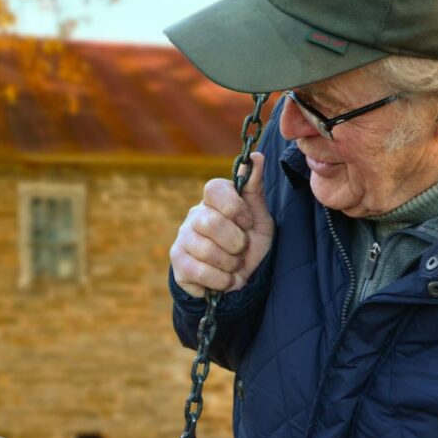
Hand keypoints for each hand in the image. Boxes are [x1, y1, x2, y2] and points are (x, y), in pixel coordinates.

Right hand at [170, 151, 273, 297]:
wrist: (238, 281)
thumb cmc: (249, 245)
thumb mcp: (259, 219)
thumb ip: (255, 189)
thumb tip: (256, 156)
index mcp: (214, 201)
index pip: (214, 188)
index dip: (234, 207)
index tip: (247, 223)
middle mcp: (195, 215)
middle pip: (211, 222)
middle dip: (236, 243)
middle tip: (241, 250)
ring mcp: (183, 238)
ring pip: (206, 250)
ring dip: (230, 264)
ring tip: (234, 266)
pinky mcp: (178, 262)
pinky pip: (199, 271)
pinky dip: (221, 280)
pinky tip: (225, 279)